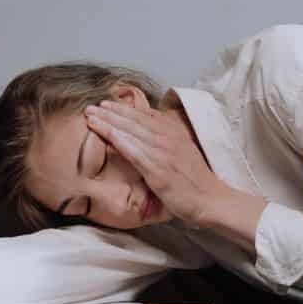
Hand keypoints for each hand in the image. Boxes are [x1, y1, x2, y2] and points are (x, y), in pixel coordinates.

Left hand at [85, 100, 223, 225]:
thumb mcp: (184, 152)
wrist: (211, 199)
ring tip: (91, 115)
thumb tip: (150, 135)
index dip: (124, 108)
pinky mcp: (157, 170)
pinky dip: (118, 139)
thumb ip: (167, 141)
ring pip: (130, 131)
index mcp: (174, 132)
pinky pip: (133, 151)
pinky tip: (104, 132)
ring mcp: (162, 153)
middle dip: (111, 111)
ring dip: (108, 121)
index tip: (107, 103)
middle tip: (92, 106)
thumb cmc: (196, 181)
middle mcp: (168, 138)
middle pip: (134, 119)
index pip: (145, 114)